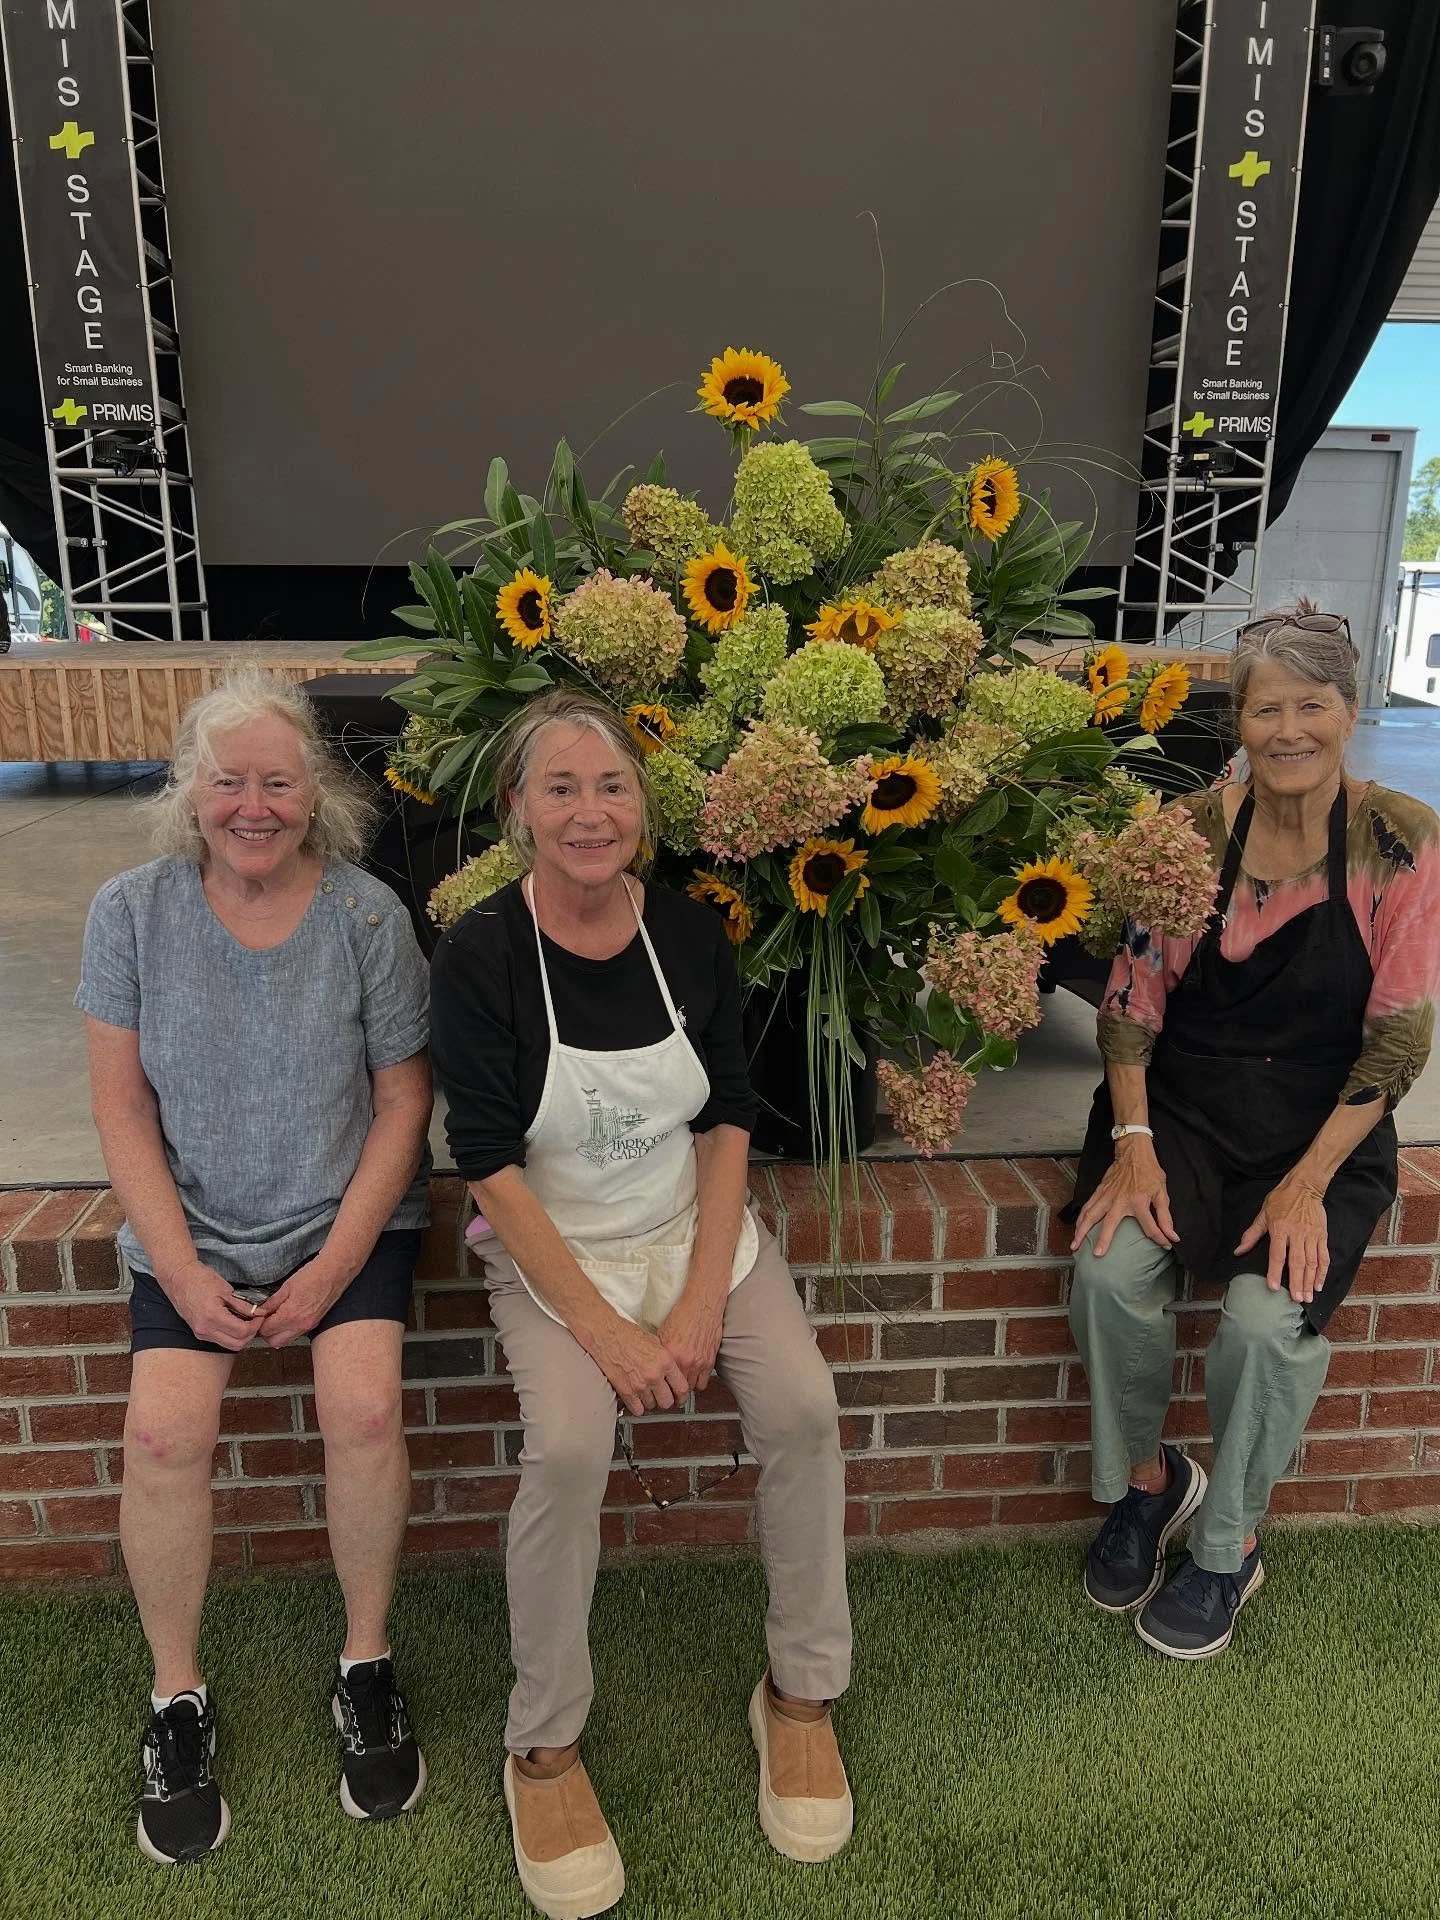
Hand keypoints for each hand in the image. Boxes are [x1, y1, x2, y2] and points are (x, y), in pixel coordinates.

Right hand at [162, 1259, 263, 1351]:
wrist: (178, 1279)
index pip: (242, 1332)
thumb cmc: (199, 1279)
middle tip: (256, 1320)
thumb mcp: (226, 1289)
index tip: (261, 1316)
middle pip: (237, 1344)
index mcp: (212, 1317)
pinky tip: (235, 1323)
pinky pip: (220, 1341)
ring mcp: (201, 1333)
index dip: (256, 1325)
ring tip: (247, 1322)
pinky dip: (231, 1335)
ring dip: (241, 1337)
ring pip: (229, 1345)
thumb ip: (244, 1304)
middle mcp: (205, 1329)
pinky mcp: (199, 1333)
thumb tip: (259, 1313)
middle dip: (251, 1334)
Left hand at [258, 1257, 350, 1348]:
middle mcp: (300, 1325)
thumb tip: (259, 1311)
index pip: (266, 1331)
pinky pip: (296, 1334)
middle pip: (274, 1341)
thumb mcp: (286, 1287)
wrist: (335, 1272)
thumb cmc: (312, 1275)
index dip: (259, 1323)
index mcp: (290, 1316)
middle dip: (266, 1332)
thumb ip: (271, 1302)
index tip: (259, 1314)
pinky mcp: (315, 1323)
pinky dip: (289, 1329)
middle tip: (265, 1317)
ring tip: (276, 1316)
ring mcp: (309, 1326)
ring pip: (286, 1340)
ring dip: (278, 1332)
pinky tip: (289, 1316)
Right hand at [579, 1311, 691, 1417]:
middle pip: (668, 1402)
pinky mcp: (626, 1390)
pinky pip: (637, 1409)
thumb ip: (665, 1361)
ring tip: (645, 1392)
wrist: (606, 1334)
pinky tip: (636, 1398)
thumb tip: (672, 1373)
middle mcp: (655, 1374)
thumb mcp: (655, 1342)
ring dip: (650, 1401)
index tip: (679, 1397)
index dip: (681, 1395)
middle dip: (665, 1400)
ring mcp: (640, 1384)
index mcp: (666, 1360)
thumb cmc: (627, 1334)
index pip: (682, 1387)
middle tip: (661, 1396)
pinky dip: (637, 1406)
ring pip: (652, 1406)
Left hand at [657, 1272, 726, 1392]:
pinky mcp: (710, 1360)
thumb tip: (653, 1364)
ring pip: (692, 1388)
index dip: (662, 1391)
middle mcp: (686, 1361)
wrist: (702, 1305)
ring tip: (682, 1388)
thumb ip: (660, 1352)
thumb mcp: (663, 1333)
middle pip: (679, 1389)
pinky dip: (699, 1382)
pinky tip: (694, 1378)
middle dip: (675, 1394)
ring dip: (687, 1388)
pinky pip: (705, 1381)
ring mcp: (700, 1362)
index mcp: (671, 1355)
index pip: (665, 1383)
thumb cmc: (683, 1315)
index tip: (661, 1394)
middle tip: (671, 1396)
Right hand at [1070, 1138, 1177, 1256]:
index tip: (1165, 1246)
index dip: (1159, 1238)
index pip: (1150, 1227)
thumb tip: (1172, 1235)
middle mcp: (1120, 1201)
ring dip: (1083, 1230)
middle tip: (1097, 1254)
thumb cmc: (1149, 1172)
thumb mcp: (1162, 1192)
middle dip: (1103, 1240)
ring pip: (1091, 1215)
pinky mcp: (1100, 1192)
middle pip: (1109, 1224)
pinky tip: (1077, 1228)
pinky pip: (1088, 1206)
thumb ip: (1165, 1216)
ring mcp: (1107, 1196)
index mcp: (1138, 1202)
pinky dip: (1081, 1218)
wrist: (1133, 1153)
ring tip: (1075, 1245)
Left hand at [1236, 1170, 1328, 1303]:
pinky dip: (1323, 1272)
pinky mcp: (1322, 1236)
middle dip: (1298, 1283)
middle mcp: (1297, 1234)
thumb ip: (1252, 1234)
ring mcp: (1311, 1235)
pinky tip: (1319, 1284)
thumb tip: (1238, 1251)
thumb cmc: (1281, 1200)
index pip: (1277, 1254)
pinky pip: (1324, 1257)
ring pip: (1312, 1262)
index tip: (1273, 1287)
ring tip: (1308, 1297)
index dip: (1275, 1272)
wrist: (1305, 1186)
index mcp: (1280, 1229)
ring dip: (1310, 1281)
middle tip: (1297, 1300)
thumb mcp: (1263, 1214)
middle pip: (1297, 1262)